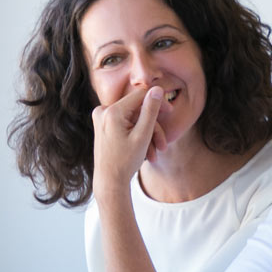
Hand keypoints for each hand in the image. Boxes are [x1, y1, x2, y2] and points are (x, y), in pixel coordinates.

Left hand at [91, 86, 167, 202]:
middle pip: (137, 110)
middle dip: (153, 127)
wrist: (109, 182)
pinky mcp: (103, 125)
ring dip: (147, 135)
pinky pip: (126, 124)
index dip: (157, 102)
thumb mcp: (142, 135)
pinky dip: (137, 136)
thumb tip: (157, 89)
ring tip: (154, 154)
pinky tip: (145, 152)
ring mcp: (101, 118)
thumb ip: (150, 111)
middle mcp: (103, 111)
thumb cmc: (125, 161)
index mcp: (111, 112)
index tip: (170, 111)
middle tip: (163, 145)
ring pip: (133, 119)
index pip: (140, 96)